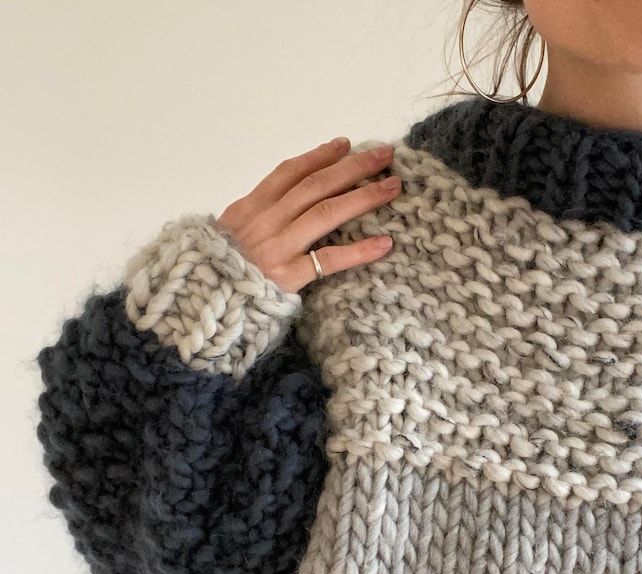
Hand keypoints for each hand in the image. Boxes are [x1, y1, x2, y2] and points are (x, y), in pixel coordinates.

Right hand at [214, 137, 400, 293]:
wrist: (196, 308)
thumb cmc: (211, 277)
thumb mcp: (224, 238)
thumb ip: (253, 222)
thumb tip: (283, 210)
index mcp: (247, 209)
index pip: (288, 173)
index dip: (318, 156)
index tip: (344, 144)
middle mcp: (263, 222)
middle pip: (314, 186)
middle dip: (351, 167)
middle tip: (383, 155)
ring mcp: (276, 248)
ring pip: (326, 213)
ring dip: (363, 197)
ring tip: (392, 187)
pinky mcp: (286, 278)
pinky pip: (329, 260)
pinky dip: (359, 250)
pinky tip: (384, 244)